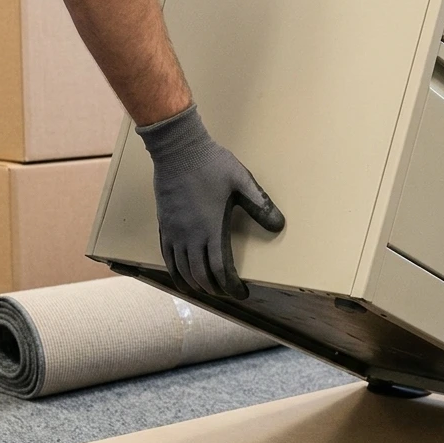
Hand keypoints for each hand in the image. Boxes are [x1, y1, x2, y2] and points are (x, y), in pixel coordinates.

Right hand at [137, 105, 284, 299]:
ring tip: (206, 290)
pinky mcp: (164, 225)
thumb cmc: (211, 164)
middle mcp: (190, 236)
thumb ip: (261, 205)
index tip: (241, 293)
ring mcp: (174, 232)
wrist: (178, 149)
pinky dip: (175, 273)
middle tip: (226, 293)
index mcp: (211, 228)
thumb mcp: (242, 182)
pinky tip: (182, 277)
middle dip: (214, 289)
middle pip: (200, 276)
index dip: (231, 286)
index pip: (220, 270)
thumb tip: (279, 226)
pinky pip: (166, 257)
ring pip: (181, 270)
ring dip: (194, 285)